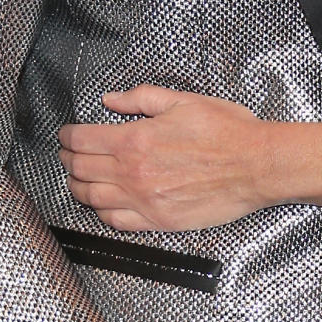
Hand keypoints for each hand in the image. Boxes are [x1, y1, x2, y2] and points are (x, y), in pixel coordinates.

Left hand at [59, 87, 271, 229]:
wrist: (256, 165)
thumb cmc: (226, 132)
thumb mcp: (183, 101)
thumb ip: (141, 99)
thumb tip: (111, 100)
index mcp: (135, 139)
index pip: (82, 140)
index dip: (66, 136)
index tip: (65, 135)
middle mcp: (133, 173)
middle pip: (80, 169)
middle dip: (67, 159)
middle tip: (67, 154)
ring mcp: (144, 201)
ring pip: (92, 198)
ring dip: (78, 187)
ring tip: (78, 179)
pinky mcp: (158, 222)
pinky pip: (116, 222)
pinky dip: (102, 212)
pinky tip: (103, 204)